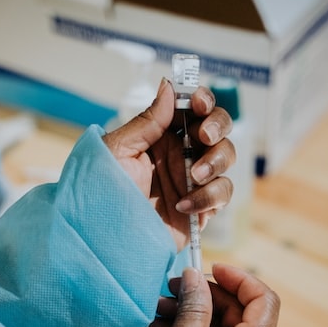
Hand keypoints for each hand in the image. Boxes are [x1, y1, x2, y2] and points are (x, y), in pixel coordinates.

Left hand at [103, 78, 234, 249]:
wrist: (105, 239)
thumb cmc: (100, 193)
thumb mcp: (117, 151)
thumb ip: (147, 121)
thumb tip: (168, 87)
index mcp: (161, 136)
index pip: (192, 110)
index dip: (203, 101)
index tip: (198, 103)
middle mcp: (180, 155)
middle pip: (218, 129)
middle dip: (218, 126)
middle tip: (204, 136)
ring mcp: (193, 182)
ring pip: (226, 159)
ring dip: (216, 162)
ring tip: (193, 177)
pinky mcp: (202, 208)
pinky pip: (222, 194)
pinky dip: (209, 198)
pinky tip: (184, 206)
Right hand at [141, 264, 279, 326]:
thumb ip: (192, 308)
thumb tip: (194, 276)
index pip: (262, 299)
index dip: (239, 278)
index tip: (209, 268)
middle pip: (239, 311)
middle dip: (205, 295)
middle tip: (171, 288)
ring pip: (224, 326)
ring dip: (194, 313)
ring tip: (158, 308)